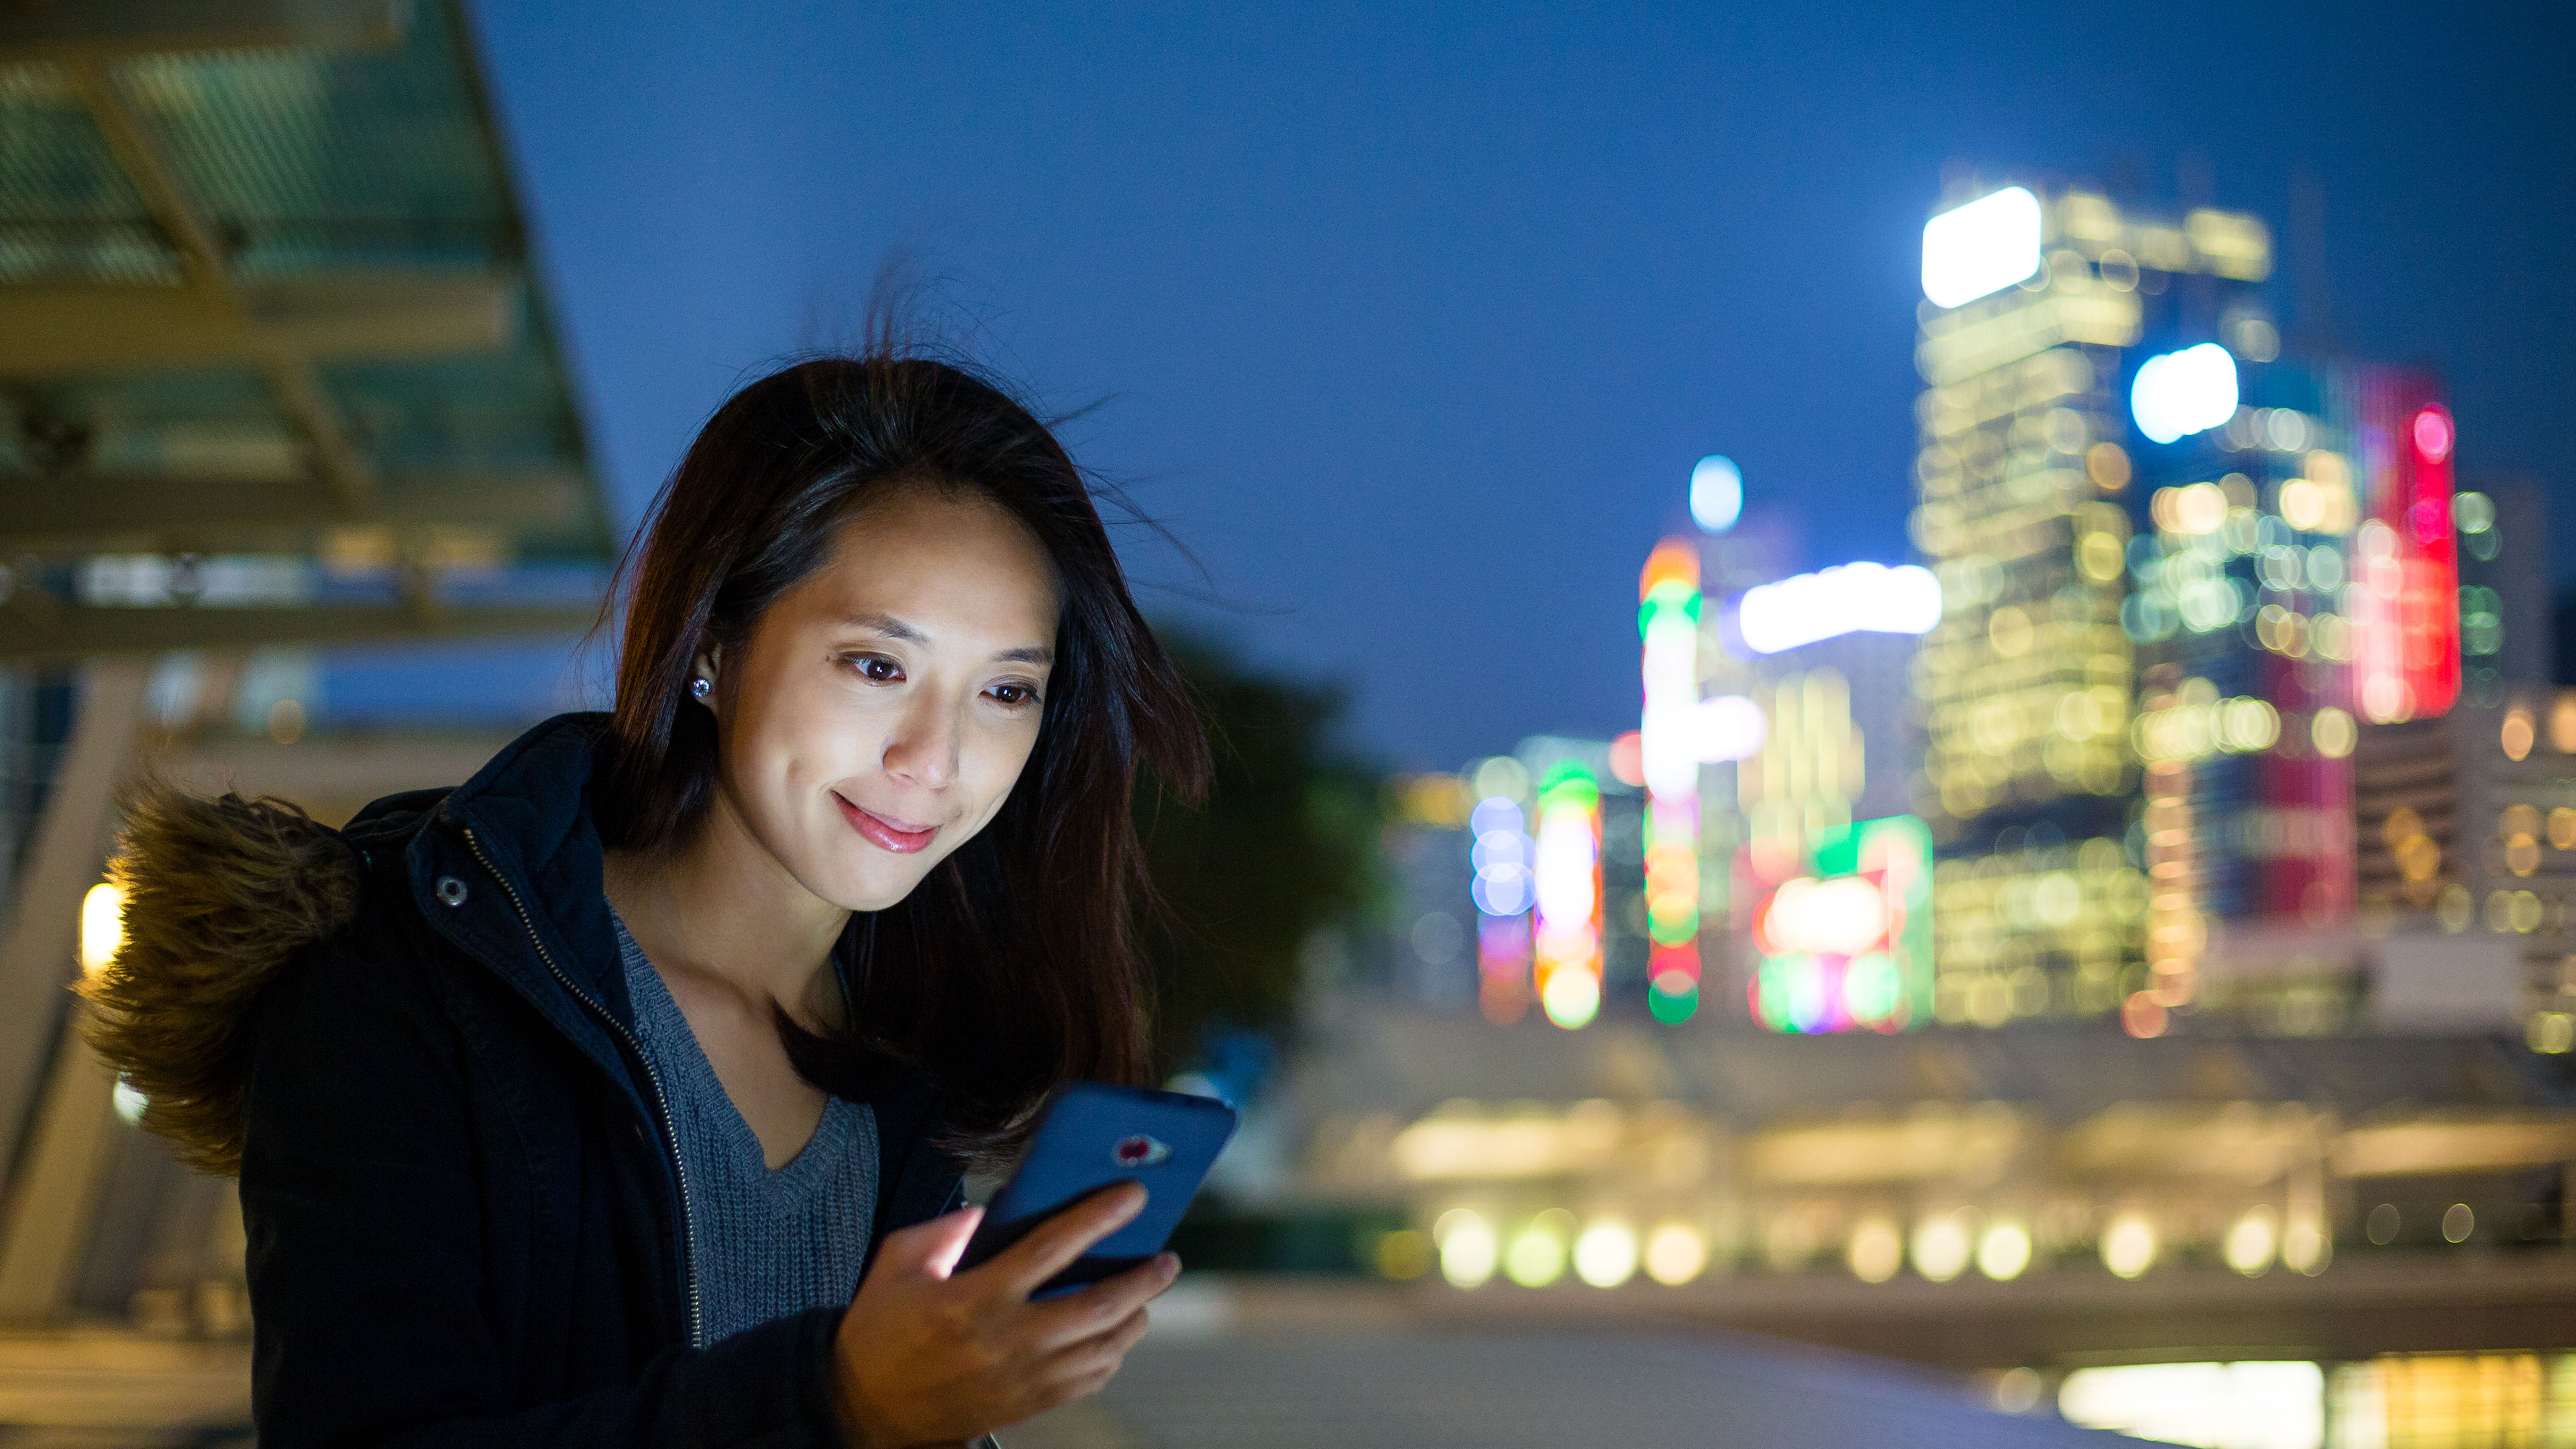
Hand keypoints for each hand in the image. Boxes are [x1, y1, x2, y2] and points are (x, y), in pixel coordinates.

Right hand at [830, 1181, 1177, 1448]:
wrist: (864, 1409)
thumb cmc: (880, 1328)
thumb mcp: (898, 1263)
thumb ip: (946, 1230)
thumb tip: (993, 1212)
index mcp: (974, 1297)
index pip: (1051, 1248)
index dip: (1098, 1217)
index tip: (1134, 1196)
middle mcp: (1006, 1339)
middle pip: (1096, 1306)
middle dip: (1142, 1279)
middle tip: (1167, 1258)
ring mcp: (1020, 1378)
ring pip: (1101, 1349)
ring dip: (1135, 1319)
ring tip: (1148, 1295)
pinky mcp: (1025, 1405)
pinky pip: (1086, 1381)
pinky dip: (1111, 1356)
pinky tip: (1116, 1336)